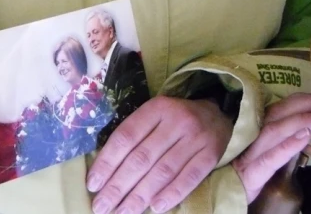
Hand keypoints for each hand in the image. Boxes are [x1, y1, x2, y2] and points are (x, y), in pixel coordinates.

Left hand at [86, 95, 232, 213]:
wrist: (217, 115)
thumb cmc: (176, 120)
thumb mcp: (155, 116)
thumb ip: (135, 135)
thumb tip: (105, 168)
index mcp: (157, 107)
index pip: (126, 136)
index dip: (108, 161)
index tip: (93, 184)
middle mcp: (176, 121)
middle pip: (142, 157)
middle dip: (118, 186)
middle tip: (101, 207)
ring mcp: (195, 138)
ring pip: (162, 171)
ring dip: (139, 196)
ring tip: (122, 212)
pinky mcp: (211, 155)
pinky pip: (188, 178)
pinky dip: (170, 195)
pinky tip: (154, 209)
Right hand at [233, 92, 310, 203]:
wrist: (223, 193)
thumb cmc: (243, 169)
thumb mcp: (258, 148)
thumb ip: (276, 135)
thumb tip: (307, 125)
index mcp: (255, 126)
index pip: (281, 106)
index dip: (305, 100)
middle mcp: (251, 134)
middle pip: (280, 112)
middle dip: (308, 105)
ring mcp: (250, 153)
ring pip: (277, 130)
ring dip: (304, 121)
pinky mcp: (251, 174)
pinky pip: (270, 158)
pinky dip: (288, 145)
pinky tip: (305, 137)